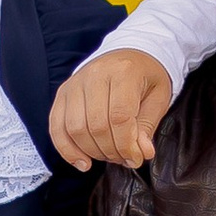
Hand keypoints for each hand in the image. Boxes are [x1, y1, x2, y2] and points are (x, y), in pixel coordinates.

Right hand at [49, 51, 173, 170]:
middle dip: (111, 151)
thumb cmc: (145, 77)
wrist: (128, 54)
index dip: (126, 145)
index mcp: (123, 72)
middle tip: (124, 158)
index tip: (135, 158)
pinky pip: (57, 127)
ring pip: (75, 129)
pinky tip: (82, 161)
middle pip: (96, 125)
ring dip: (92, 152)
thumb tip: (142, 153)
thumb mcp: (158, 97)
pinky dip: (67, 149)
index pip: (119, 117)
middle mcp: (94, 74)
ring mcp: (74, 83)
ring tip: (108, 156)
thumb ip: (147, 126)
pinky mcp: (62, 93)